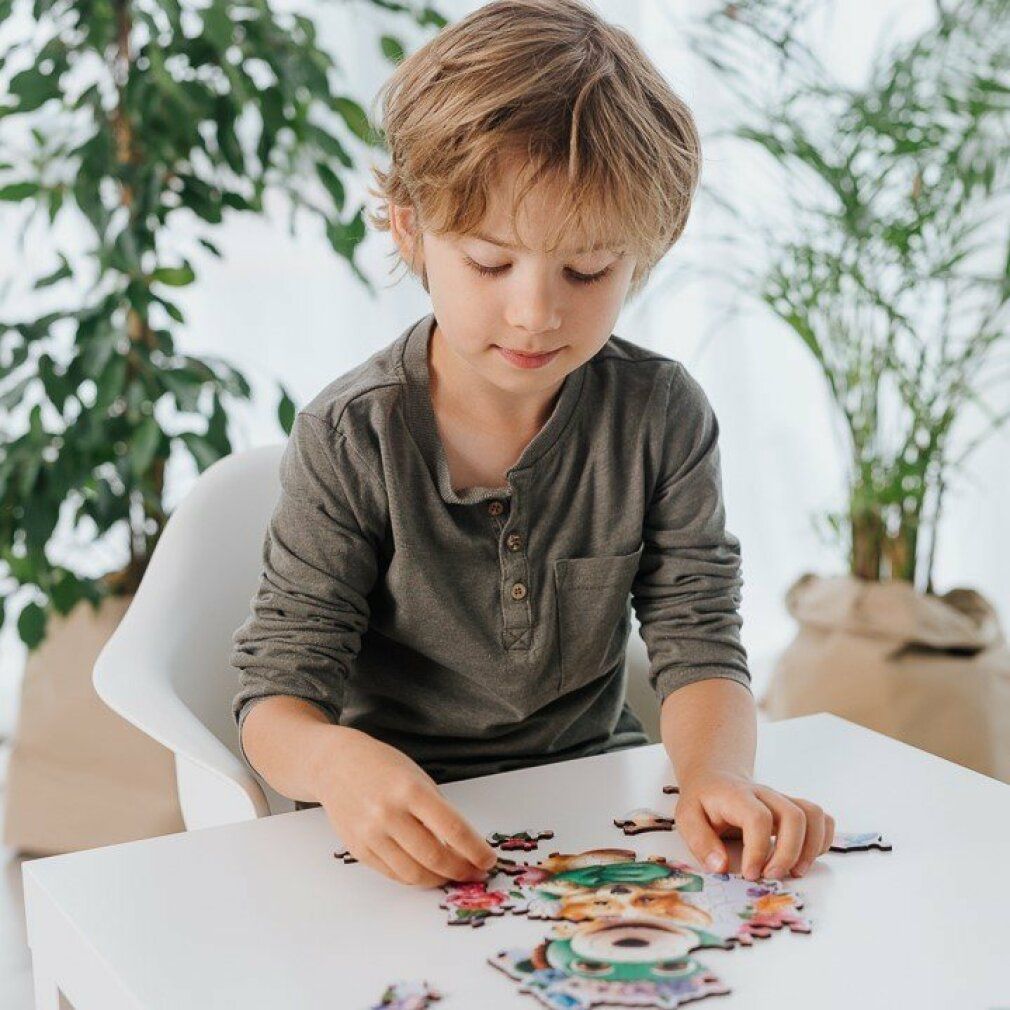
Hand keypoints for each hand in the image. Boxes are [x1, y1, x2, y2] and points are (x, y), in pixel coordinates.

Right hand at [311, 725, 497, 887]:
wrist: (335, 764)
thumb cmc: (382, 767)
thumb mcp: (417, 778)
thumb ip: (436, 811)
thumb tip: (463, 847)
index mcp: (410, 790)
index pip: (453, 829)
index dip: (475, 850)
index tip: (489, 859)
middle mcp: (389, 814)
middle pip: (435, 857)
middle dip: (461, 870)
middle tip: (475, 873)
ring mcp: (370, 834)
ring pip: (414, 873)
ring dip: (439, 879)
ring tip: (453, 875)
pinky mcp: (358, 849)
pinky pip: (393, 874)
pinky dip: (414, 878)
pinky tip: (427, 872)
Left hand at [673, 768, 834, 879]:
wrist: (715, 778)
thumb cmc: (702, 801)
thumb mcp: (686, 818)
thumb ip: (700, 842)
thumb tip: (720, 867)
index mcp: (736, 796)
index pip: (758, 817)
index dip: (758, 849)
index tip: (750, 873)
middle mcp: (764, 794)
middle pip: (793, 815)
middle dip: (789, 853)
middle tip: (772, 875)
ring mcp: (781, 800)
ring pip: (813, 814)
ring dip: (811, 848)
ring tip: (794, 871)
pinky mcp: (792, 808)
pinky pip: (821, 818)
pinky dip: (822, 840)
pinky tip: (805, 858)